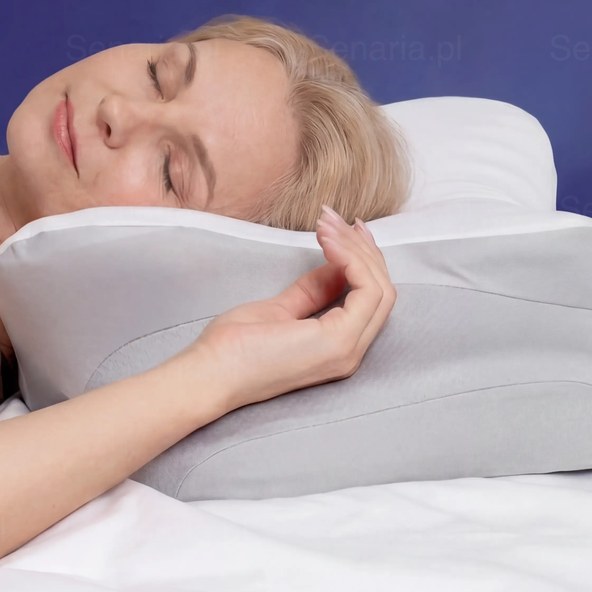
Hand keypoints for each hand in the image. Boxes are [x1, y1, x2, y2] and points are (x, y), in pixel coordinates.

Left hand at [183, 207, 396, 413]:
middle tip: (335, 219)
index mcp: (337, 347)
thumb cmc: (233, 347)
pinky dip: (353, 260)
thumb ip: (312, 291)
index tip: (342, 228)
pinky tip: (329, 243)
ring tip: (326, 226)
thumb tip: (335, 267)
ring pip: (379, 287)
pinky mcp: (339, 341)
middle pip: (381, 290)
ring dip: (355, 248)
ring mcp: (347, 349)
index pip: (370, 298)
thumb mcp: (281, 308)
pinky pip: (367, 292)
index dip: (362, 258)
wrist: (210, 372)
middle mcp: (350, 351)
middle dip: (361, 247)